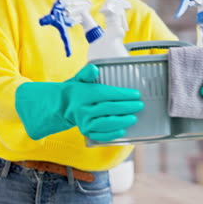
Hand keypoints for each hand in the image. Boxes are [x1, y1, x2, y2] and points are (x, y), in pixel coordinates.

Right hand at [16, 64, 143, 140]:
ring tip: (134, 118)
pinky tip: (122, 131)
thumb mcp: (79, 78)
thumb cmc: (77, 90)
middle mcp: (82, 109)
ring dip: (122, 121)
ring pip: (106, 123)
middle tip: (139, 105)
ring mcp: (84, 122)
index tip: (136, 94)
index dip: (123, 94)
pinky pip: (100, 135)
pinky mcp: (86, 131)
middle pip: (108, 108)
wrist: (63, 106)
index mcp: (83, 94)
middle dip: (127, 107)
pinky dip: (112, 134)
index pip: (106, 94)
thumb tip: (94, 69)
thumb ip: (86, 73)